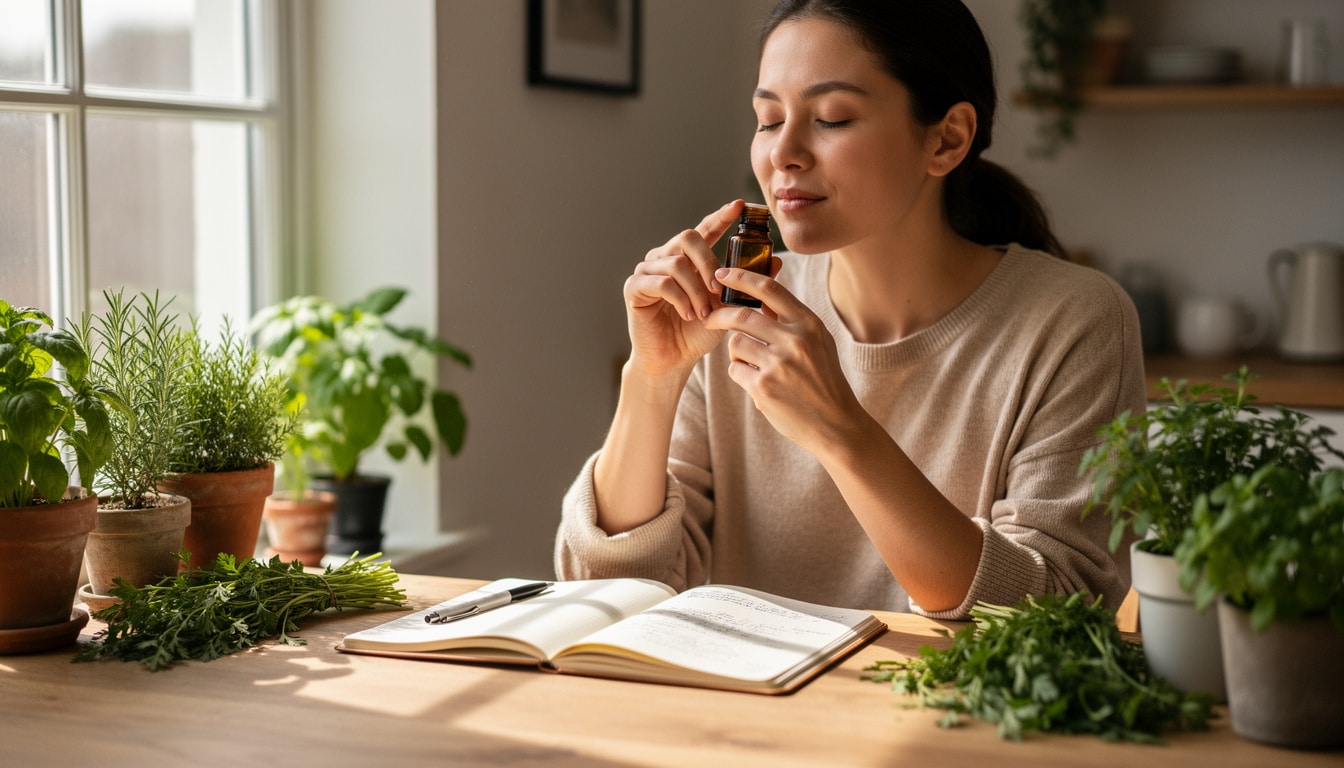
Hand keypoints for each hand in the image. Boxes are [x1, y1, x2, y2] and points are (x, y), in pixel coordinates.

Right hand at [622, 200, 743, 379]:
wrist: (673, 360)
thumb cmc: (698, 333)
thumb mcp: (728, 307)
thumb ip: (746, 284)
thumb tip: (778, 261)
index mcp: (687, 258)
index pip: (704, 229)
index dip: (721, 216)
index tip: (740, 206)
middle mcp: (665, 258)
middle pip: (687, 238)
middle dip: (708, 262)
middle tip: (718, 290)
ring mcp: (647, 271)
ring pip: (676, 263)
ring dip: (695, 290)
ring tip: (703, 313)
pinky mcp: (634, 288)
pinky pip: (660, 282)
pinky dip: (679, 298)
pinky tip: (688, 314)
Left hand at [705, 266, 868, 456]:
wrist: (836, 424)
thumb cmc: (824, 381)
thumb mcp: (818, 343)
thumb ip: (790, 321)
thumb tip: (759, 297)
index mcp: (808, 324)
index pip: (769, 288)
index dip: (741, 277)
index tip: (722, 273)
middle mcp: (794, 340)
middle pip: (742, 315)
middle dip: (719, 315)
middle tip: (709, 318)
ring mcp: (778, 364)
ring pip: (735, 344)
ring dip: (737, 353)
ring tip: (753, 365)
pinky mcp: (763, 387)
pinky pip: (735, 369)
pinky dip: (741, 374)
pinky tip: (759, 384)